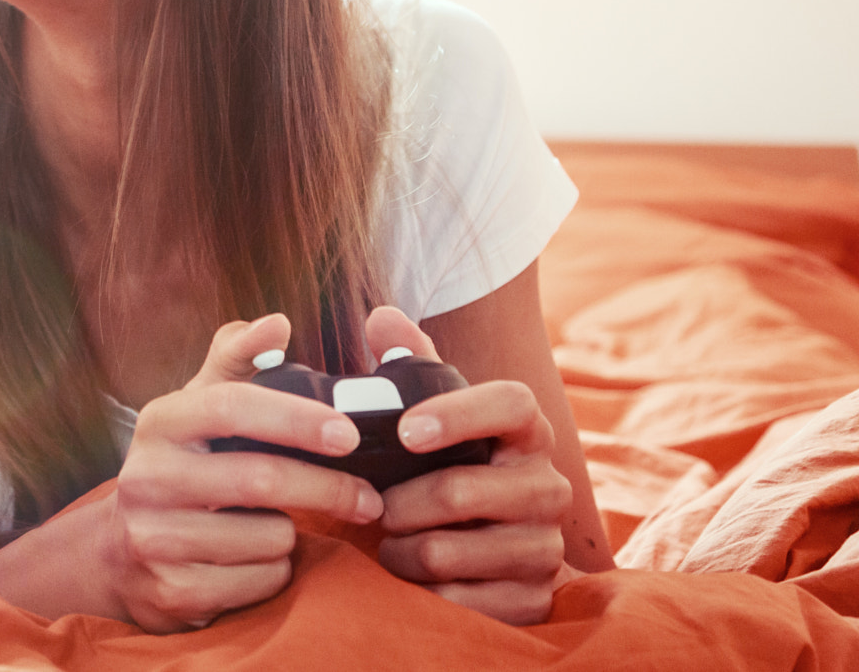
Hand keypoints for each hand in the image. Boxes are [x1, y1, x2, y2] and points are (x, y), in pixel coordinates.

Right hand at [104, 314, 384, 631]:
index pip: (232, 407)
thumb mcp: (198, 408)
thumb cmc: (182, 467)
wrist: (120, 554)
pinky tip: (253, 561)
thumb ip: (238, 360)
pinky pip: (259, 583)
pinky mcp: (171, 592)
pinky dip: (274, 573)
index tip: (350, 433)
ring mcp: (154, 538)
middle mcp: (147, 477)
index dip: (296, 418)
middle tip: (369, 498)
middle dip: (327, 489)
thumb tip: (277, 322)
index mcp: (161, 422)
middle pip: (259, 479)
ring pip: (268, 538)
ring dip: (293, 536)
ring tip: (276, 527)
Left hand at [365, 306, 572, 625]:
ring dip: (401, 549)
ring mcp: (544, 546)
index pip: (511, 402)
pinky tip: (415, 579)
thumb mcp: (436, 417)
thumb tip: (381, 317)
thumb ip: (411, 366)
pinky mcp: (533, 598)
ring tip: (389, 542)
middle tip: (372, 506)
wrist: (499, 555)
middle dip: (399, 502)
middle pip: (461, 490)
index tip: (406, 430)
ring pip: (448, 550)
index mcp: (526, 431)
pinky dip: (423, 591)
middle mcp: (547, 485)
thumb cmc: (455, 469)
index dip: (458, 412)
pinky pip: (460, 600)